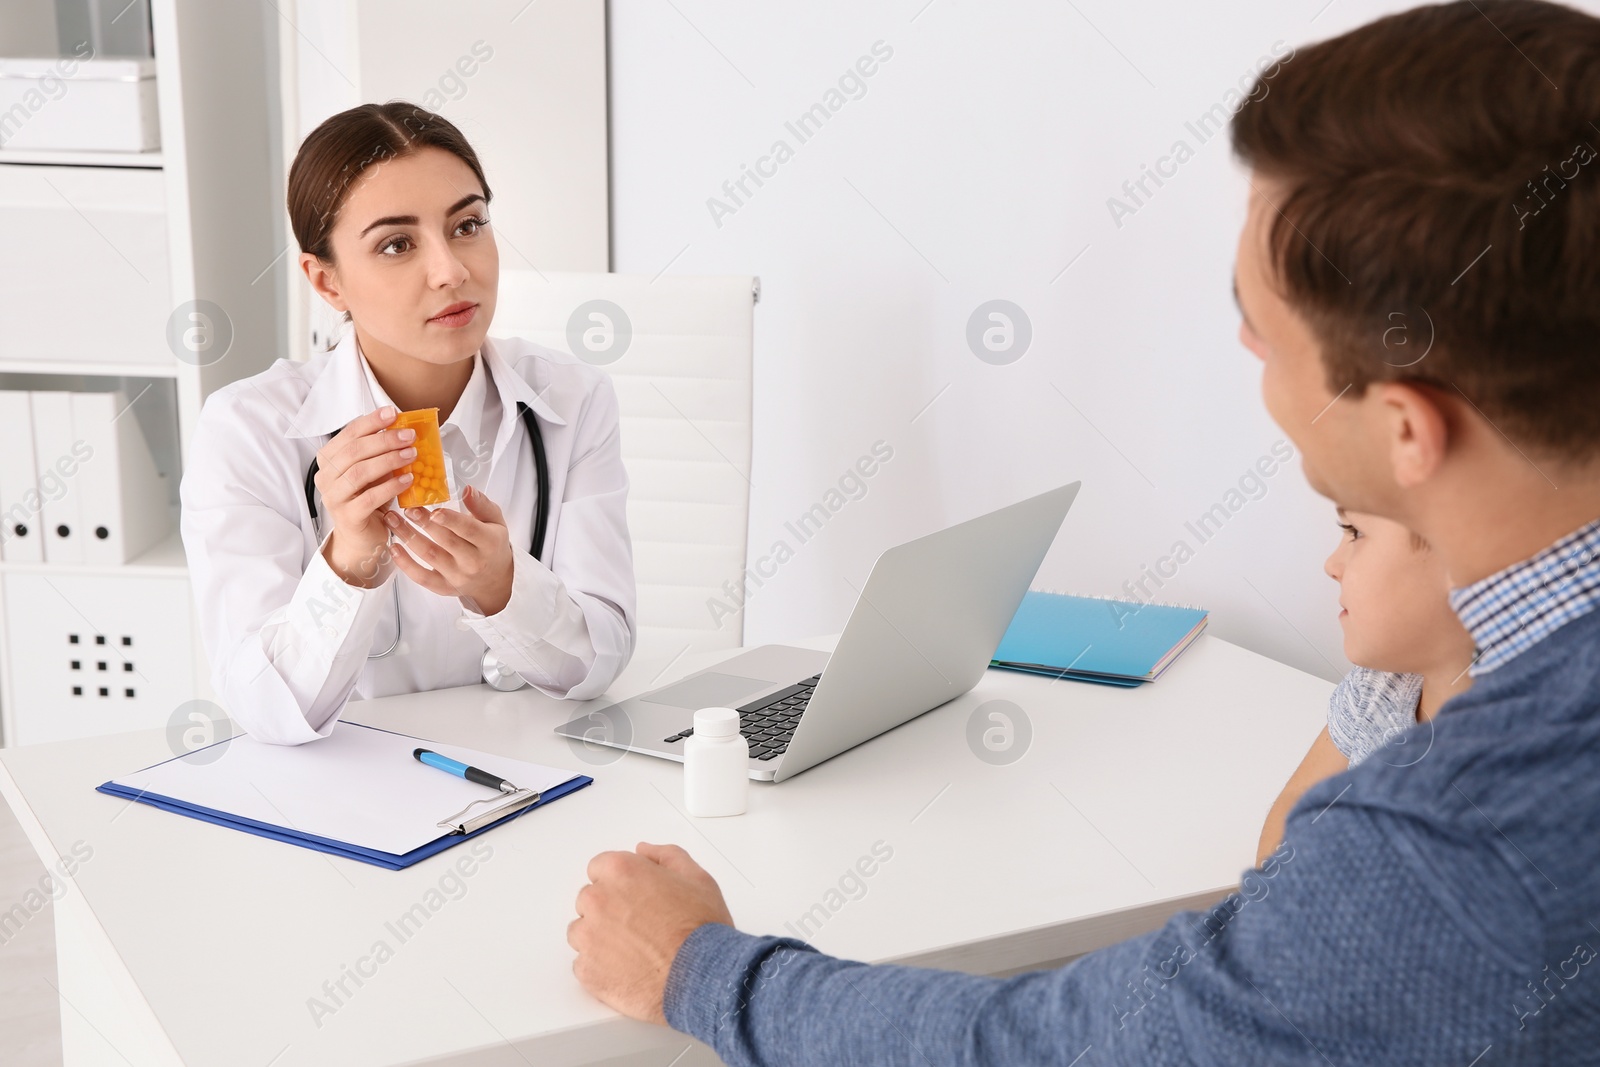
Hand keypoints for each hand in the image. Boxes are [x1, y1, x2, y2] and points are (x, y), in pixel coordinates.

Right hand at [315, 406, 415, 585]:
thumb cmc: (368, 498)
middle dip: (384, 440)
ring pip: (360, 472)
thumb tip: (404, 428)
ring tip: (412, 455)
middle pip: (354, 451)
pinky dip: (390, 486)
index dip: (371, 422)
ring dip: (389, 460)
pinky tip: (408, 480)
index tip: (394, 413)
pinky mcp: (348, 517)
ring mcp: (334, 497)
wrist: (360, 537)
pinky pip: (369, 498)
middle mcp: (326, 477)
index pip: (349, 434)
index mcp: (329, 459)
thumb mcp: (373, 471)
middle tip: (409, 436)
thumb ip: (379, 452)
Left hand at [384, 484, 515, 614]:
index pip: (469, 530)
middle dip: (424, 523)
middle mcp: (473, 562)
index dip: (451, 520)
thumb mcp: (495, 521)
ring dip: (408, 537)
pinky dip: (405, 564)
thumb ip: (481, 504)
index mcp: (489, 542)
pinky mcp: (443, 587)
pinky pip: (421, 577)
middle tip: (408, 509)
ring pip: (429, 555)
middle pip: (446, 541)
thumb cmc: (492, 546)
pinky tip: (394, 548)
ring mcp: (457, 576)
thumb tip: (467, 490)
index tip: (434, 510)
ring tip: (393, 520)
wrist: (495, 579)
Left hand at [569, 842, 734, 1024]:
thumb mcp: (697, 878)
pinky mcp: (586, 970)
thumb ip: (666, 856)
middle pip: (589, 900)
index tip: (632, 896)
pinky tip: (627, 969)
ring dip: (600, 938)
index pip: (599, 868)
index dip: (618, 882)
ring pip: (581, 932)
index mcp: (620, 871)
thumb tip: (644, 851)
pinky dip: (600, 967)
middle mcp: (597, 900)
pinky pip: (583, 964)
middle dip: (609, 910)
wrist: (700, 978)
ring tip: (633, 951)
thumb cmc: (700, 931)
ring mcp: (588, 936)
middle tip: (639, 926)